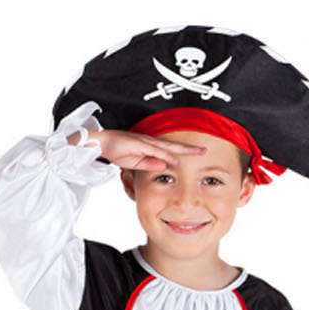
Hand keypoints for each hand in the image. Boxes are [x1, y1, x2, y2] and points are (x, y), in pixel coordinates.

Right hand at [79, 129, 205, 171]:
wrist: (102, 143)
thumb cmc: (118, 151)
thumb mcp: (136, 163)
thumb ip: (150, 164)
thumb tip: (166, 167)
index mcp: (152, 148)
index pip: (172, 150)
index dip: (186, 152)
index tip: (199, 154)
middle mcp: (151, 143)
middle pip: (174, 146)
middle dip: (190, 149)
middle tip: (205, 150)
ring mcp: (146, 142)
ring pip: (167, 147)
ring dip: (181, 150)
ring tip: (196, 152)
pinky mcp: (138, 144)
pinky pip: (154, 150)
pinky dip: (164, 154)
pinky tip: (173, 158)